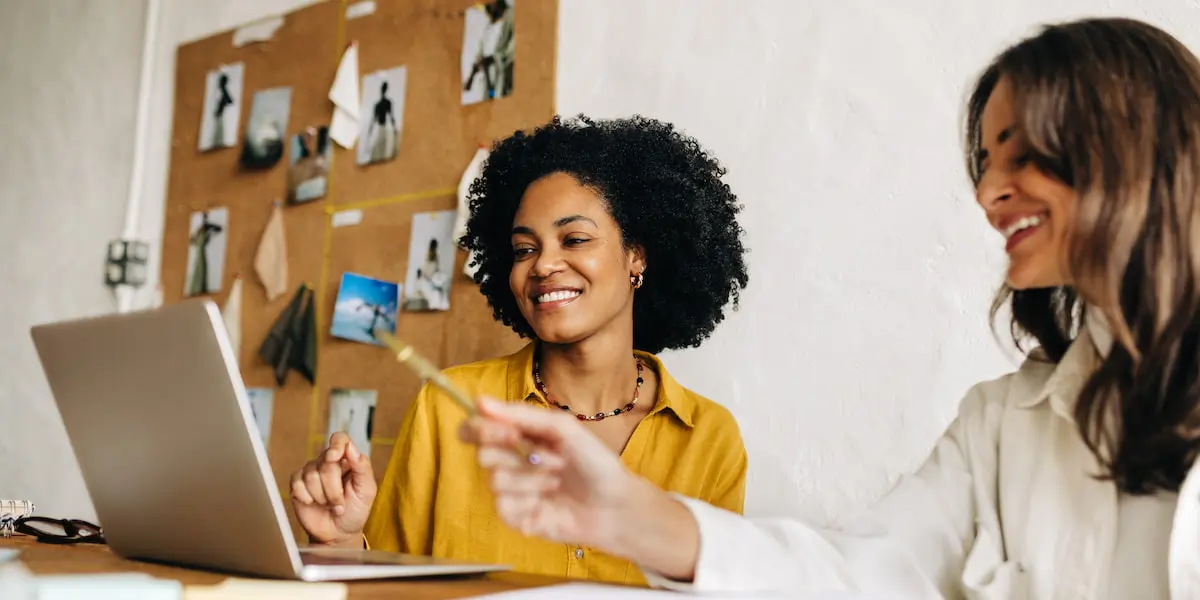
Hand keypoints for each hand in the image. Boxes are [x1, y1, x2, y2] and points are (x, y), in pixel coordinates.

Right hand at [290, 432, 376, 545]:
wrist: (338, 534)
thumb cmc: (355, 511)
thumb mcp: (367, 490)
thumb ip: (362, 467)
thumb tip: (351, 448)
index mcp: (347, 459)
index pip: (340, 439)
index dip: (336, 445)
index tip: (334, 457)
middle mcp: (327, 462)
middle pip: (325, 463)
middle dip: (334, 488)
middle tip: (340, 504)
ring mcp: (311, 473)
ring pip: (311, 475)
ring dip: (323, 496)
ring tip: (330, 506)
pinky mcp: (297, 485)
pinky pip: (297, 484)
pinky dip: (307, 498)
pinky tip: (314, 504)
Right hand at [458, 397, 642, 550]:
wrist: (614, 503)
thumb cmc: (593, 462)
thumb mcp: (562, 428)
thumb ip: (520, 414)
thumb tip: (479, 401)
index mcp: (517, 436)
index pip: (475, 428)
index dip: (482, 428)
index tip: (511, 434)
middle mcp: (508, 461)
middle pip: (482, 454)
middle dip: (518, 454)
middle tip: (551, 457)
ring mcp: (510, 491)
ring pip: (495, 480)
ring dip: (532, 477)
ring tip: (558, 479)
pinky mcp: (514, 516)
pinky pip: (503, 505)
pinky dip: (530, 498)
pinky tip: (549, 499)